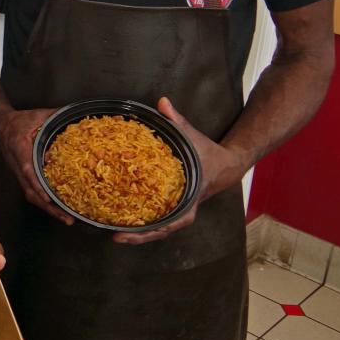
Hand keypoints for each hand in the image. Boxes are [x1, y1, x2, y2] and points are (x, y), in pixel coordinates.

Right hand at [0, 107, 72, 224]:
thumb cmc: (18, 121)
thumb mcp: (36, 115)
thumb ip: (55, 116)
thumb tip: (75, 115)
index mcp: (20, 148)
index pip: (27, 170)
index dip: (38, 185)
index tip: (49, 198)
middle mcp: (18, 165)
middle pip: (30, 191)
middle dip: (48, 207)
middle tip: (66, 217)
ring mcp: (18, 174)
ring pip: (31, 195)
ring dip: (48, 209)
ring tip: (66, 218)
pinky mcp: (21, 177)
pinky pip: (32, 193)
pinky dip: (45, 203)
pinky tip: (58, 208)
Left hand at [114, 96, 248, 245]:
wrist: (225, 165)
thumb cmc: (207, 152)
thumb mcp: (192, 136)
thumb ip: (176, 120)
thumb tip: (162, 102)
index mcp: (189, 200)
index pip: (170, 223)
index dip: (150, 229)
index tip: (132, 232)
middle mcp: (184, 211)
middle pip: (159, 231)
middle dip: (138, 236)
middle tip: (116, 237)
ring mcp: (178, 212)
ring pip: (157, 229)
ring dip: (138, 233)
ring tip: (114, 234)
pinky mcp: (173, 208)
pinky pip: (157, 220)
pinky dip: (142, 223)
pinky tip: (123, 221)